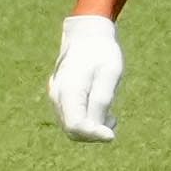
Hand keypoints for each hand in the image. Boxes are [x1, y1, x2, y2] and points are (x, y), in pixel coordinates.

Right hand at [50, 10, 122, 142]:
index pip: (76, 126)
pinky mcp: (60, 99)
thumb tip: (103, 133)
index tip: (112, 135)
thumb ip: (102, 102)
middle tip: (114, 119)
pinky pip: (72, 119)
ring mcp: (56, 98)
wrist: (87, 34)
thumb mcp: (110, 74)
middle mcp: (57, 96)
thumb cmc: (101, 53)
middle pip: (73, 131)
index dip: (94, 135)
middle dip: (94, 132)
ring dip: (93, 127)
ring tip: (112, 115)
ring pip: (72, 128)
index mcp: (69, 89)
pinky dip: (88, 121)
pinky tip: (104, 111)